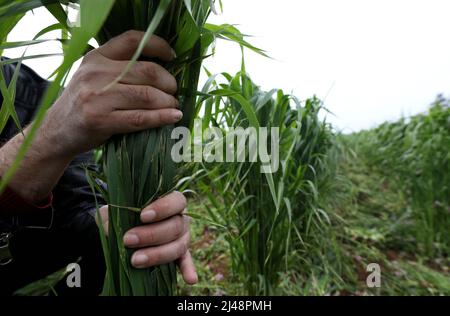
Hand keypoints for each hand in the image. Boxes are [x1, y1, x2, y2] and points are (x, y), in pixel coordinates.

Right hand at [0, 30, 181, 203]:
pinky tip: (173, 117)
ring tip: (174, 106)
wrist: (56, 131)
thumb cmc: (84, 103)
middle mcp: (96, 73)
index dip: (158, 45)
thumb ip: (120, 69)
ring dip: (168, 102)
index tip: (172, 56)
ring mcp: (97, 97)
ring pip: (147, 95)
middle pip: (147, 71)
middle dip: (168, 82)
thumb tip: (163, 70)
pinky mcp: (101, 120)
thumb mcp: (94, 76)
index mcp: (96, 57)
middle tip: (174, 91)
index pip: (133, 40)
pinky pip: (140, 118)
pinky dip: (162, 117)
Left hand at [98, 191, 197, 284]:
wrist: (122, 230)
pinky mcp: (180, 255)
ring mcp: (182, 238)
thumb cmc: (122, 214)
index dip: (163, 208)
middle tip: (128, 240)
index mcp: (171, 202)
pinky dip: (188, 270)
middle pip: (175, 226)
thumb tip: (114, 230)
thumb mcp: (115, 210)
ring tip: (135, 261)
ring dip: (158, 254)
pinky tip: (190, 280)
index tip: (143, 216)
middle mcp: (181, 219)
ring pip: (178, 246)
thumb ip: (115, 215)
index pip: (176, 201)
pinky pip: (186, 262)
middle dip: (152, 235)